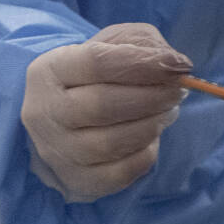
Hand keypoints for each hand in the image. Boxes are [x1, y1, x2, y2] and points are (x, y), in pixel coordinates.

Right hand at [21, 23, 191, 201]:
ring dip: (152, 124)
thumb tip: (176, 65)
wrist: (69, 116)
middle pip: (103, 105)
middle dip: (153, 96)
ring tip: (168, 110)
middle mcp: (44, 113)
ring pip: (111, 143)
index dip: (144, 63)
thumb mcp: (117, 43)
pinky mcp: (76, 181)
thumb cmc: (99, 73)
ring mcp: (56, 152)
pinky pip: (119, 174)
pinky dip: (145, 154)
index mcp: (49, 70)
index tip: (179, 65)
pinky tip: (151, 136)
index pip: (96, 62)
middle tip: (178, 90)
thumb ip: (145, 44)